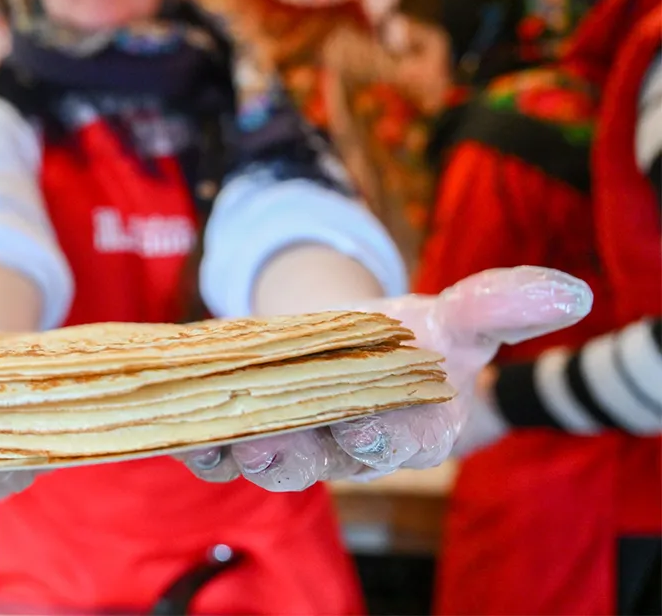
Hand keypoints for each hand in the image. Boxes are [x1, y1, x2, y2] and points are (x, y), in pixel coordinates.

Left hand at [181, 266, 590, 490]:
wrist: (347, 341)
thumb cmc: (409, 338)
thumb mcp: (453, 316)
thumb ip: (496, 305)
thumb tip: (569, 291)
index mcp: (410, 429)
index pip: (403, 440)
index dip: (388, 432)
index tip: (369, 421)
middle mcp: (350, 449)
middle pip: (322, 458)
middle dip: (297, 449)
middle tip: (270, 438)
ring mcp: (294, 445)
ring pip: (266, 459)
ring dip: (239, 448)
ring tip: (220, 432)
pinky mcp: (244, 435)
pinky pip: (219, 449)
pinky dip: (199, 441)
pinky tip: (183, 426)